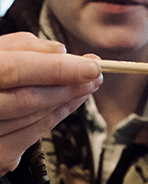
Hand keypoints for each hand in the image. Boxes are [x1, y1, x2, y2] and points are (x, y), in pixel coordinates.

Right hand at [0, 32, 101, 174]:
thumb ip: (17, 47)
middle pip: (28, 98)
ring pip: (33, 117)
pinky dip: (55, 117)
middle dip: (67, 86)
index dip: (56, 68)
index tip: (90, 64)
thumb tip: (59, 50)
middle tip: (95, 75)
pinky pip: (32, 136)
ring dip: (66, 101)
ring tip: (86, 86)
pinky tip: (69, 104)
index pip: (15, 69)